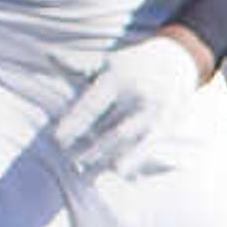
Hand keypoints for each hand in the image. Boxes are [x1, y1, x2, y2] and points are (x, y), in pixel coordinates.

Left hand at [46, 34, 201, 180]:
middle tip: (70, 157)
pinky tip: (117, 169)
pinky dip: (132, 159)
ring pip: (126, 140)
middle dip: (89, 145)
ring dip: (105, 155)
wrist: (178, 60)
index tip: (58, 138)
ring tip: (87, 165)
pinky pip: (147, 146)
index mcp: (119, 77)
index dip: (74, 123)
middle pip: (109, 128)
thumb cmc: (134, 63)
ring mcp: (155, 112)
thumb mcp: (109, 61)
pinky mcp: (166, 124)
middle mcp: (139, 95)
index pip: (92, 106)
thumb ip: (79, 67)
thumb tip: (49, 56)